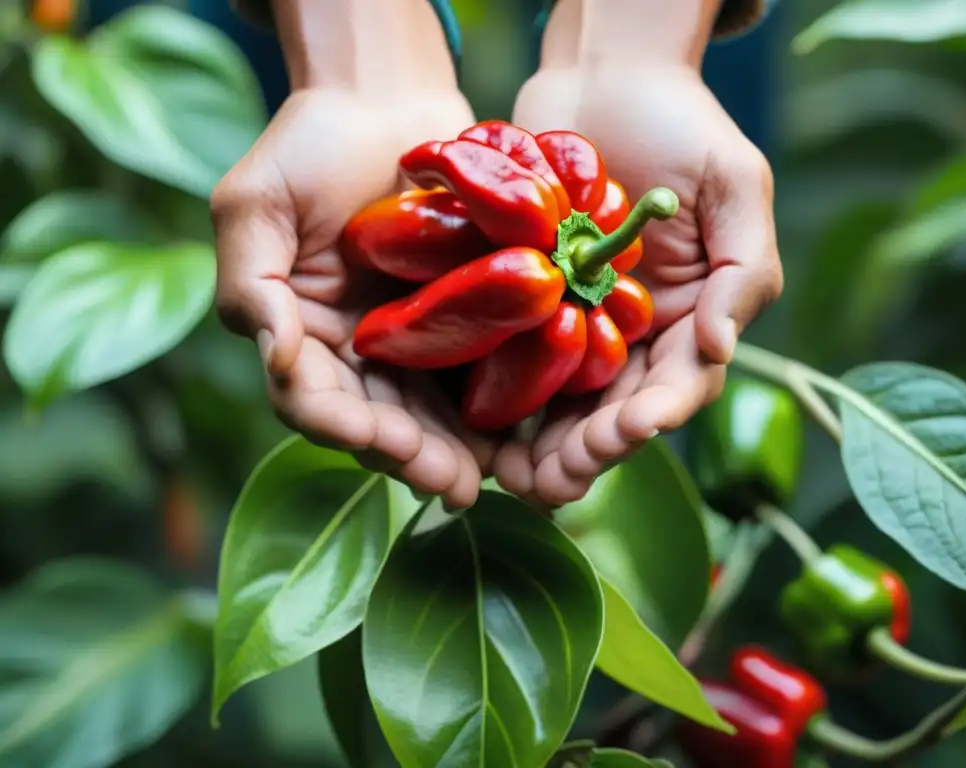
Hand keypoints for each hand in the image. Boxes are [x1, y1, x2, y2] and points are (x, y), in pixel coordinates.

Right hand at [212, 86, 493, 507]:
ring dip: (455, 451)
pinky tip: (521, 434)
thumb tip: (273, 356)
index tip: (374, 438)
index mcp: (299, 337)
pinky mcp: (463, 322)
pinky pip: (475, 374)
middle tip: (452, 485)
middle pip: (378, 422)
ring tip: (488, 478)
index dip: (340, 425)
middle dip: (412, 457)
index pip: (312, 400)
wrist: (385, 103)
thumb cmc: (310, 145)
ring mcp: (410, 343)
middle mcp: (355, 353)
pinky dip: (494, 408)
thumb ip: (250, 283)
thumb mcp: (256, 203)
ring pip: (429, 414)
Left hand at [496, 64, 782, 505]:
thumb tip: (720, 350)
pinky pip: (515, 361)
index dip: (657, 412)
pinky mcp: (527, 307)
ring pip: (562, 405)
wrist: (604, 80)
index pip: (679, 384)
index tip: (632, 427)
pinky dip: (501, 398)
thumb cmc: (681, 125)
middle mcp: (636, 336)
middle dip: (589, 450)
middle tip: (558, 479)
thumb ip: (743, 272)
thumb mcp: (735, 189)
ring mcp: (579, 324)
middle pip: (615, 412)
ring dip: (541, 448)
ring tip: (515, 478)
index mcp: (693, 320)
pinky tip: (480, 430)